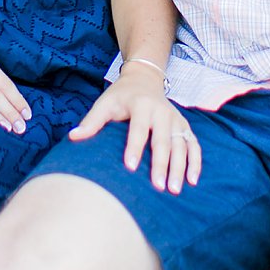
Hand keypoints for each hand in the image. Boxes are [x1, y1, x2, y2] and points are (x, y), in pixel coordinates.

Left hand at [68, 71, 200, 192]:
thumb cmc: (121, 95)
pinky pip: (194, 145)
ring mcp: (176, 120)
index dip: (134, 148)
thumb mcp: (104, 103)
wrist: (144, 80)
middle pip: (163, 141)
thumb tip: (73, 137)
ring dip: (180, 168)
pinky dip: (195, 162)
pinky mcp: (185, 126)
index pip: (138, 129)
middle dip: (161, 164)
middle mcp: (162, 112)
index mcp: (141, 105)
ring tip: (174, 190)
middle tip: (158, 187)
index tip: (129, 167)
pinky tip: (192, 181)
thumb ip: (92, 121)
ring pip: (181, 145)